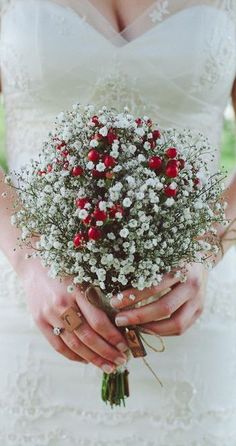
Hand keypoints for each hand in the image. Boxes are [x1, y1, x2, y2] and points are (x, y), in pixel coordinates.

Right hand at [19, 258, 128, 372]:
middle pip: (87, 337)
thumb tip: (120, 323)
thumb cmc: (66, 271)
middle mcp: (62, 305)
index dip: (113, 336)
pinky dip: (74, 356)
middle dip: (106, 352)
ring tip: (108, 366)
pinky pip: (58, 346)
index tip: (125, 345)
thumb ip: (98, 298)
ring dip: (93, 359)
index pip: (98, 321)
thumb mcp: (85, 278)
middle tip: (121, 361)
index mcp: (77, 290)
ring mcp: (49, 315)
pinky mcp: (39, 322)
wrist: (35, 267)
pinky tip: (87, 361)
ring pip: (74, 345)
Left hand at [110, 264, 207, 335]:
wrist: (201, 258)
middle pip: (164, 307)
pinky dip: (162, 331)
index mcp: (181, 267)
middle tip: (119, 319)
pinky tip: (147, 328)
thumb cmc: (173, 257)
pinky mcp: (199, 311)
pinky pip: (180, 329)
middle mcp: (192, 284)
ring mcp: (199, 300)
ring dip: (150, 328)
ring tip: (132, 327)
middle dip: (138, 316)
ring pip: (175, 323)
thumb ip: (144, 269)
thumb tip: (117, 287)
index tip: (114, 302)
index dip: (133, 297)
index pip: (154, 286)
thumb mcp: (161, 256)